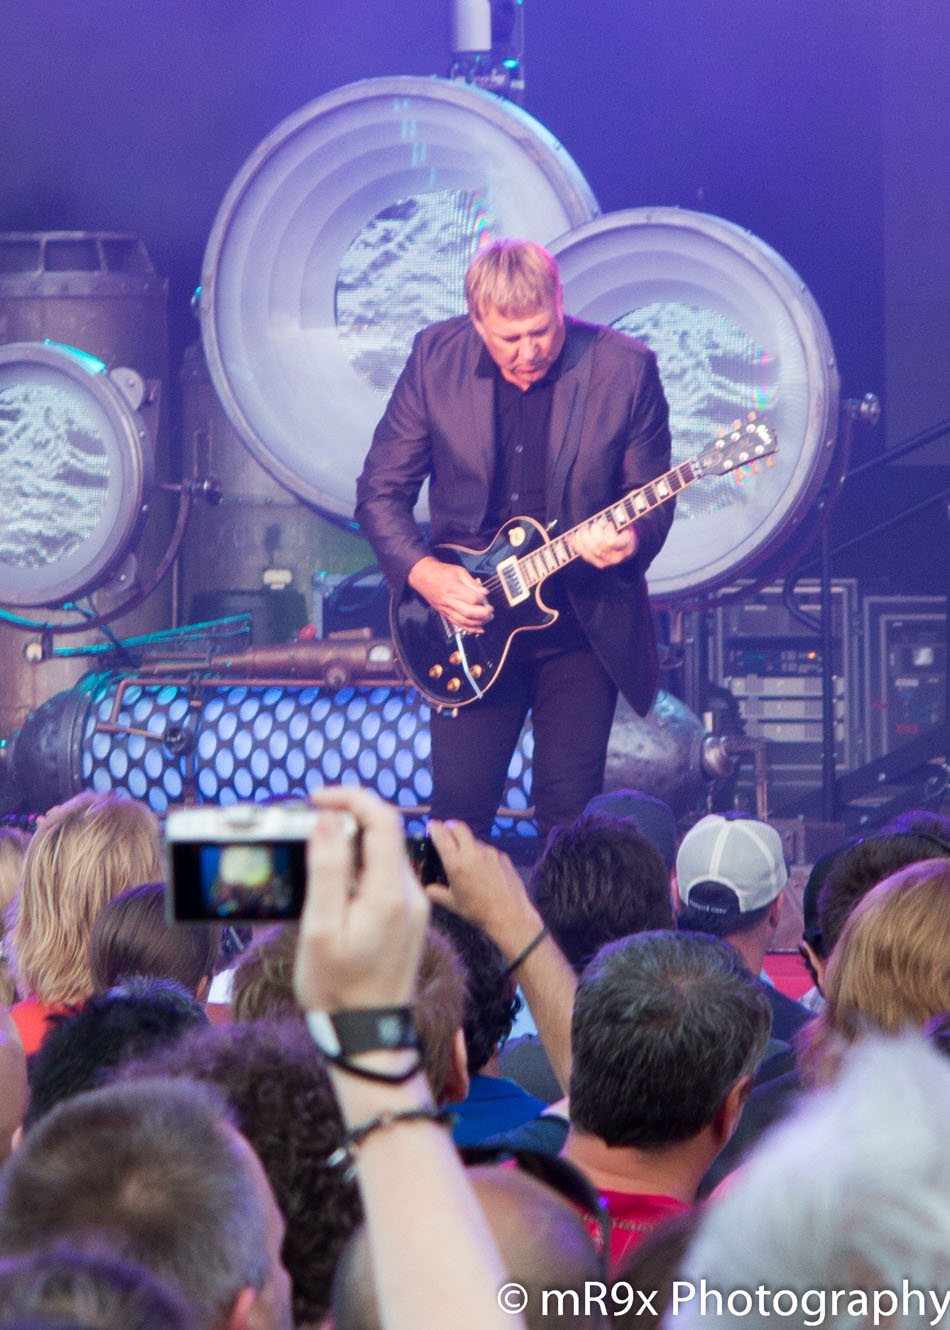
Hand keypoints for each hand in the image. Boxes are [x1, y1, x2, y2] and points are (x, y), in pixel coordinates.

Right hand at [294, 787, 428, 1012]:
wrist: (368, 1036)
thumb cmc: (337, 988)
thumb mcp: (321, 928)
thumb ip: (326, 870)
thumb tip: (328, 820)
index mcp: (391, 893)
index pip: (382, 820)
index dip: (350, 798)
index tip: (316, 799)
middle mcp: (411, 894)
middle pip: (386, 832)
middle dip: (349, 818)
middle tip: (310, 825)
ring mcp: (414, 907)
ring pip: (386, 853)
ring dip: (354, 843)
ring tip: (316, 857)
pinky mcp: (409, 918)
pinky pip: (387, 876)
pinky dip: (362, 866)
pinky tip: (335, 885)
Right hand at [408, 557, 492, 631]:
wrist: (423, 577)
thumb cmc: (441, 572)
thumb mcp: (459, 571)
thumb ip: (473, 583)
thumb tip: (484, 593)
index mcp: (453, 588)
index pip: (472, 599)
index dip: (482, 599)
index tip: (485, 597)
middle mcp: (449, 600)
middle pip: (469, 613)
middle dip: (483, 614)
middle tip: (490, 611)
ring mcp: (446, 609)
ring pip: (464, 621)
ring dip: (478, 623)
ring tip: (487, 619)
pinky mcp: (445, 613)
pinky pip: (458, 624)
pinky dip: (470, 629)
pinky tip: (479, 629)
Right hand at [426, 819, 540, 958]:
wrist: (509, 915)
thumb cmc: (478, 911)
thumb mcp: (453, 904)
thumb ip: (437, 893)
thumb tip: (427, 889)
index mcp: (457, 864)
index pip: (442, 836)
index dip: (435, 828)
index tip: (431, 825)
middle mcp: (473, 854)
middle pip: (459, 828)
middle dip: (450, 826)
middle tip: (446, 830)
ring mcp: (490, 853)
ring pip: (474, 840)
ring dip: (467, 843)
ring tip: (467, 858)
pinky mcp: (503, 857)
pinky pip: (489, 851)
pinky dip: (482, 855)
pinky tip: (484, 870)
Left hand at [571, 517, 637, 568]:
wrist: (629, 547)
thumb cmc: (626, 531)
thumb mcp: (627, 524)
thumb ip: (619, 519)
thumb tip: (614, 508)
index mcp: (627, 546)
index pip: (611, 541)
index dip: (606, 530)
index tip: (609, 524)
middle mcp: (617, 557)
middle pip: (598, 543)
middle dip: (593, 530)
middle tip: (595, 524)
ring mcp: (607, 562)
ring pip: (590, 548)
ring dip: (583, 535)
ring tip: (585, 528)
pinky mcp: (599, 563)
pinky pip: (584, 554)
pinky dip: (575, 544)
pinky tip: (569, 538)